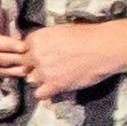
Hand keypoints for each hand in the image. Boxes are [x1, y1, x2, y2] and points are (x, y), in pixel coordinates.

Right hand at [0, 0, 34, 86]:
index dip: (12, 45)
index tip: (26, 43)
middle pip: (4, 59)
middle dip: (21, 58)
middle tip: (41, 55)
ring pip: (8, 70)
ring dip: (24, 68)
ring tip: (41, 65)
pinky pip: (11, 76)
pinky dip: (23, 74)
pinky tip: (37, 70)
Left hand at [12, 14, 126, 99]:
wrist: (104, 47)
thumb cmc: (87, 35)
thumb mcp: (59, 31)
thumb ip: (44, 39)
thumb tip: (35, 45)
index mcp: (36, 39)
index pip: (21, 50)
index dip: (31, 54)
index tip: (42, 55)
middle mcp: (35, 55)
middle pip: (24, 65)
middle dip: (34, 66)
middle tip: (49, 67)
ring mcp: (44, 71)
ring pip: (31, 80)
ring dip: (41, 80)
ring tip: (56, 76)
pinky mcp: (55, 84)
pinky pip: (40, 94)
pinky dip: (46, 93)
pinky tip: (55, 88)